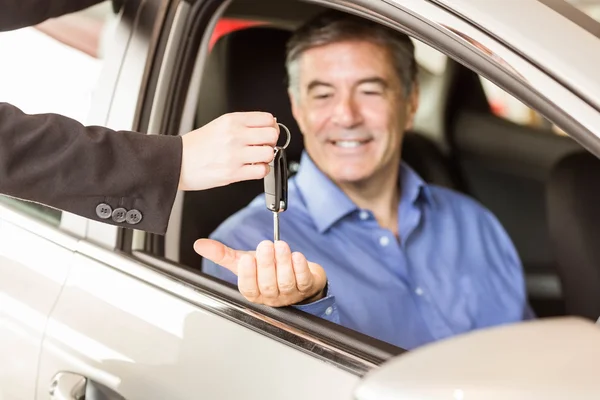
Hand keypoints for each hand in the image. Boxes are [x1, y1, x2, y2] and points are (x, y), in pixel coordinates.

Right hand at [178, 112, 278, 190]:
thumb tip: (269, 124)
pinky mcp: (233, 173)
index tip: (267, 132)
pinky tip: (253, 168)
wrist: (177, 161)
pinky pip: (261, 171)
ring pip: (269, 153)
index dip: (272, 126)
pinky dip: (261, 171)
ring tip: (257, 158)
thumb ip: (243, 123)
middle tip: (264, 146)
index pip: (267, 119)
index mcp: (232, 121)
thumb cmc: (197, 146)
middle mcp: (234, 136)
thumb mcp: (220, 124)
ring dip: (266, 157)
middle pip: (272, 135)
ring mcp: (235, 155)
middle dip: (271, 142)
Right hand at [194, 239, 326, 306]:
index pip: (248, 289)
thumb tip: (200, 245)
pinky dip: (300, 267)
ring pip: (286, 282)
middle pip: (268, 285)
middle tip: (266, 245)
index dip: (247, 276)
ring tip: (280, 245)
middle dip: (267, 264)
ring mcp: (290, 293)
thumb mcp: (243, 262)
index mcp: (254, 292)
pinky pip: (304, 280)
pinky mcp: (307, 286)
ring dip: (283, 262)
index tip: (246, 259)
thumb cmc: (267, 269)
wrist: (294, 272)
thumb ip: (223, 255)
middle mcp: (271, 296)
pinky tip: (297, 256)